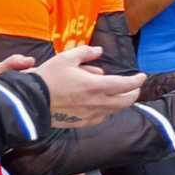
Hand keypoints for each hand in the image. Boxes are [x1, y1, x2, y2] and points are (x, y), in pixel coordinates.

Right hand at [26, 43, 143, 127]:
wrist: (31, 101)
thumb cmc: (48, 77)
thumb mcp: (66, 58)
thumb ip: (86, 53)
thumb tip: (99, 51)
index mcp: (96, 86)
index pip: (126, 85)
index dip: (137, 80)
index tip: (142, 76)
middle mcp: (97, 102)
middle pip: (126, 101)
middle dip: (134, 93)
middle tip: (135, 87)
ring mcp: (91, 115)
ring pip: (115, 110)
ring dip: (120, 101)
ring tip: (119, 93)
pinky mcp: (83, 123)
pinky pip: (102, 117)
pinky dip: (107, 109)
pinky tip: (103, 104)